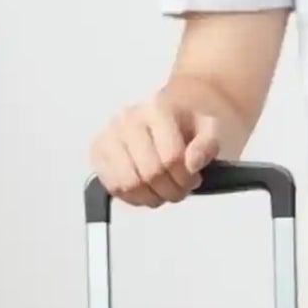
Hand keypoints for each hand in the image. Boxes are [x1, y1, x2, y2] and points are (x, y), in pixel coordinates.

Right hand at [90, 90, 221, 206]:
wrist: (167, 119)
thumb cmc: (188, 128)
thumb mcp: (209, 131)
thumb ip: (207, 145)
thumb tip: (192, 163)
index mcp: (156, 109)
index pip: (171, 158)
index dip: (185, 178)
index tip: (193, 180)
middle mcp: (127, 118)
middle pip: (150, 173)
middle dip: (170, 191)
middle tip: (178, 189)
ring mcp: (108, 134)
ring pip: (129, 184)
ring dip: (151, 197)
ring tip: (162, 190)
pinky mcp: (97, 152)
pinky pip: (113, 187)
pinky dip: (133, 198)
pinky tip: (145, 190)